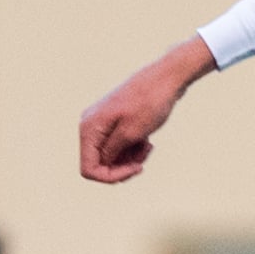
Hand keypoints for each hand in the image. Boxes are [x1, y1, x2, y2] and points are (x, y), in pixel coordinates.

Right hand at [77, 37, 218, 184]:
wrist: (165, 77)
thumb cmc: (150, 102)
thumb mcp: (131, 133)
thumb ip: (112, 153)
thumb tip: (100, 166)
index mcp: (89, 128)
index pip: (89, 169)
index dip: (111, 176)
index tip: (136, 168)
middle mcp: (90, 126)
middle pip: (100, 164)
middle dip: (123, 166)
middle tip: (144, 156)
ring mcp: (101, 124)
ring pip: (111, 157)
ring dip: (130, 158)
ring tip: (148, 146)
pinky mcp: (113, 123)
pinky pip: (118, 146)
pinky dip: (132, 149)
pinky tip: (146, 141)